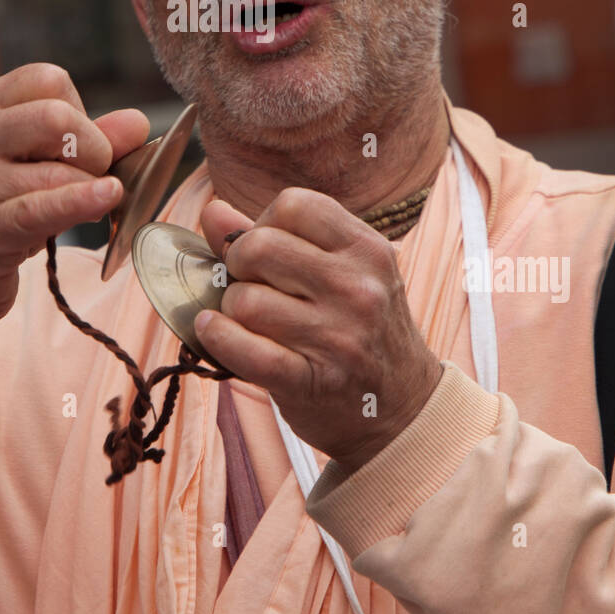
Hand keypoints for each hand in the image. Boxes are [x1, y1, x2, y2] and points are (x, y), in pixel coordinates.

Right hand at [0, 63, 148, 336]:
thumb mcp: (33, 169)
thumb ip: (86, 142)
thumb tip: (137, 123)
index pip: (50, 80)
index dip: (80, 113)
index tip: (76, 149)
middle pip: (57, 116)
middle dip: (92, 149)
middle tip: (91, 179)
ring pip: (58, 171)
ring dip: (86, 193)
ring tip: (76, 211)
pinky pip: (41, 208)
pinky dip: (81, 201)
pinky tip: (108, 196)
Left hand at [199, 188, 443, 472]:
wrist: (402, 408)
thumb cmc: (359, 330)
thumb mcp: (339, 273)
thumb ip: (274, 237)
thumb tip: (213, 211)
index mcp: (367, 249)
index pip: (293, 205)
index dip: (264, 223)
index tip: (265, 250)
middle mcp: (359, 288)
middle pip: (260, 247)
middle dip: (239, 264)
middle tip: (249, 284)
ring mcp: (339, 337)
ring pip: (246, 300)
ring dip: (232, 309)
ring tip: (249, 319)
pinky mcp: (314, 382)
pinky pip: (245, 351)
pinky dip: (217, 338)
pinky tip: (212, 331)